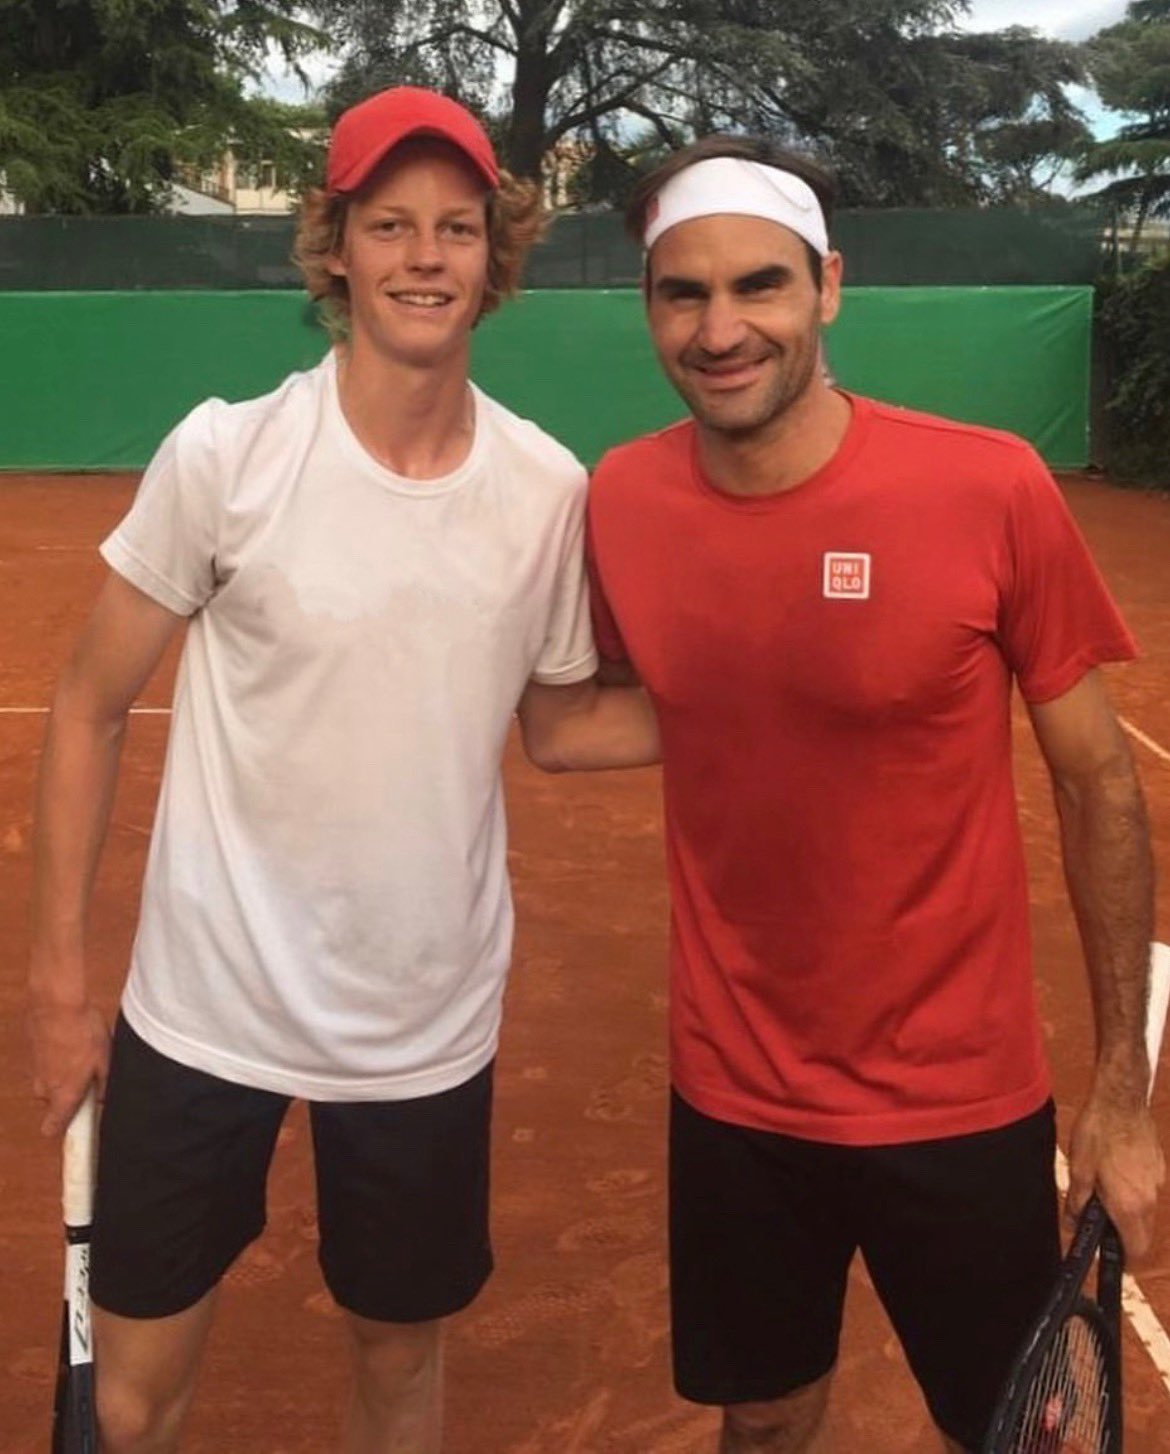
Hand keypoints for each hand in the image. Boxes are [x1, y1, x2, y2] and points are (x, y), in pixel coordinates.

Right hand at [27, 1000, 109, 1136]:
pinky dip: (58, 1059)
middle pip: (55, 1104)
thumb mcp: (105, 1061)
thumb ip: (104, 1086)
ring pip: (51, 1082)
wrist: (57, 1004)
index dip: (65, 1129)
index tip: (78, 1127)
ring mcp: (36, 1070)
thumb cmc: (84, 1032)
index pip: (52, 1128)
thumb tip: (104, 1101)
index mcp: (63, 1095)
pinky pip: (47, 1065)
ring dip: (65, 1075)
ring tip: (84, 1054)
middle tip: (90, 1078)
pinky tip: (73, 1042)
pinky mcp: (34, 1054)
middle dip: (71, 1095)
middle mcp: (45, 1087)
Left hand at [1066, 1092, 1164, 1261]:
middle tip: (1098, 1219)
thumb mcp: (1079, 1169)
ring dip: (1128, 1212)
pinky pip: (1149, 1192)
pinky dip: (1134, 1193)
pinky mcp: (1159, 1169)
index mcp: (1129, 1206)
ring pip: (1146, 1214)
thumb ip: (1077, 1202)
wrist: (1122, 1100)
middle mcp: (1149, 1200)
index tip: (1108, 1256)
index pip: (1136, 1250)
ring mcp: (1158, 1184)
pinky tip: (1116, 1172)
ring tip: (1103, 1189)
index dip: (1123, 1259)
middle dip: (1122, 1234)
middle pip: (1142, 1235)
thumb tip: (1072, 1224)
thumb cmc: (1098, 1133)